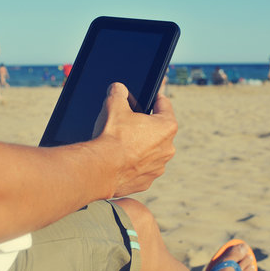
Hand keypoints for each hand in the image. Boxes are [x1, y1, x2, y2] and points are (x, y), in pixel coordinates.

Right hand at [94, 81, 176, 196]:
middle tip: (130, 122)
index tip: (152, 97)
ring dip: (141, 147)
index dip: (156, 99)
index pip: (164, 105)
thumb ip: (118, 93)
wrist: (101, 168)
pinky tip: (120, 160)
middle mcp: (167, 148)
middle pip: (159, 131)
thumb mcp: (113, 105)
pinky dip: (133, 165)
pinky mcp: (146, 182)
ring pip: (152, 152)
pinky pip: (142, 169)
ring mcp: (158, 168)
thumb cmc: (112, 136)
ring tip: (123, 143)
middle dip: (146, 126)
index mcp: (166, 127)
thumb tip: (118, 88)